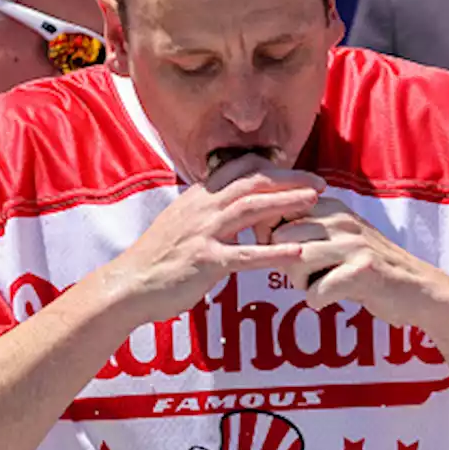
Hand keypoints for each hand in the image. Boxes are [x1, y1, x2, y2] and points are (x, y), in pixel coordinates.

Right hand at [110, 153, 321, 324]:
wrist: (128, 284)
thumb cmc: (156, 258)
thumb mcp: (179, 222)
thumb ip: (204, 210)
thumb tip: (225, 203)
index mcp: (198, 197)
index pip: (239, 169)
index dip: (270, 166)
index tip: (295, 169)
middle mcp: (202, 208)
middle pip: (252, 182)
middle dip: (289, 179)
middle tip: (320, 184)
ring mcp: (203, 233)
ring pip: (251, 208)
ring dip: (286, 203)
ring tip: (315, 203)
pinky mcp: (205, 262)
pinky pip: (246, 255)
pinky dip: (274, 253)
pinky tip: (298, 253)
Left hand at [270, 198, 441, 326]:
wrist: (418, 289)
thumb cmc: (368, 267)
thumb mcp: (338, 237)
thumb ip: (305, 229)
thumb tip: (257, 228)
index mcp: (332, 206)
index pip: (278, 211)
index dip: (271, 237)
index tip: (285, 254)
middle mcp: (341, 219)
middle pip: (281, 238)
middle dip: (284, 263)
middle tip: (305, 276)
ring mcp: (354, 243)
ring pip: (295, 261)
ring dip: (299, 283)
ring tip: (318, 287)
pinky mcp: (363, 270)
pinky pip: (317, 290)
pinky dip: (317, 301)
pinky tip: (333, 299)